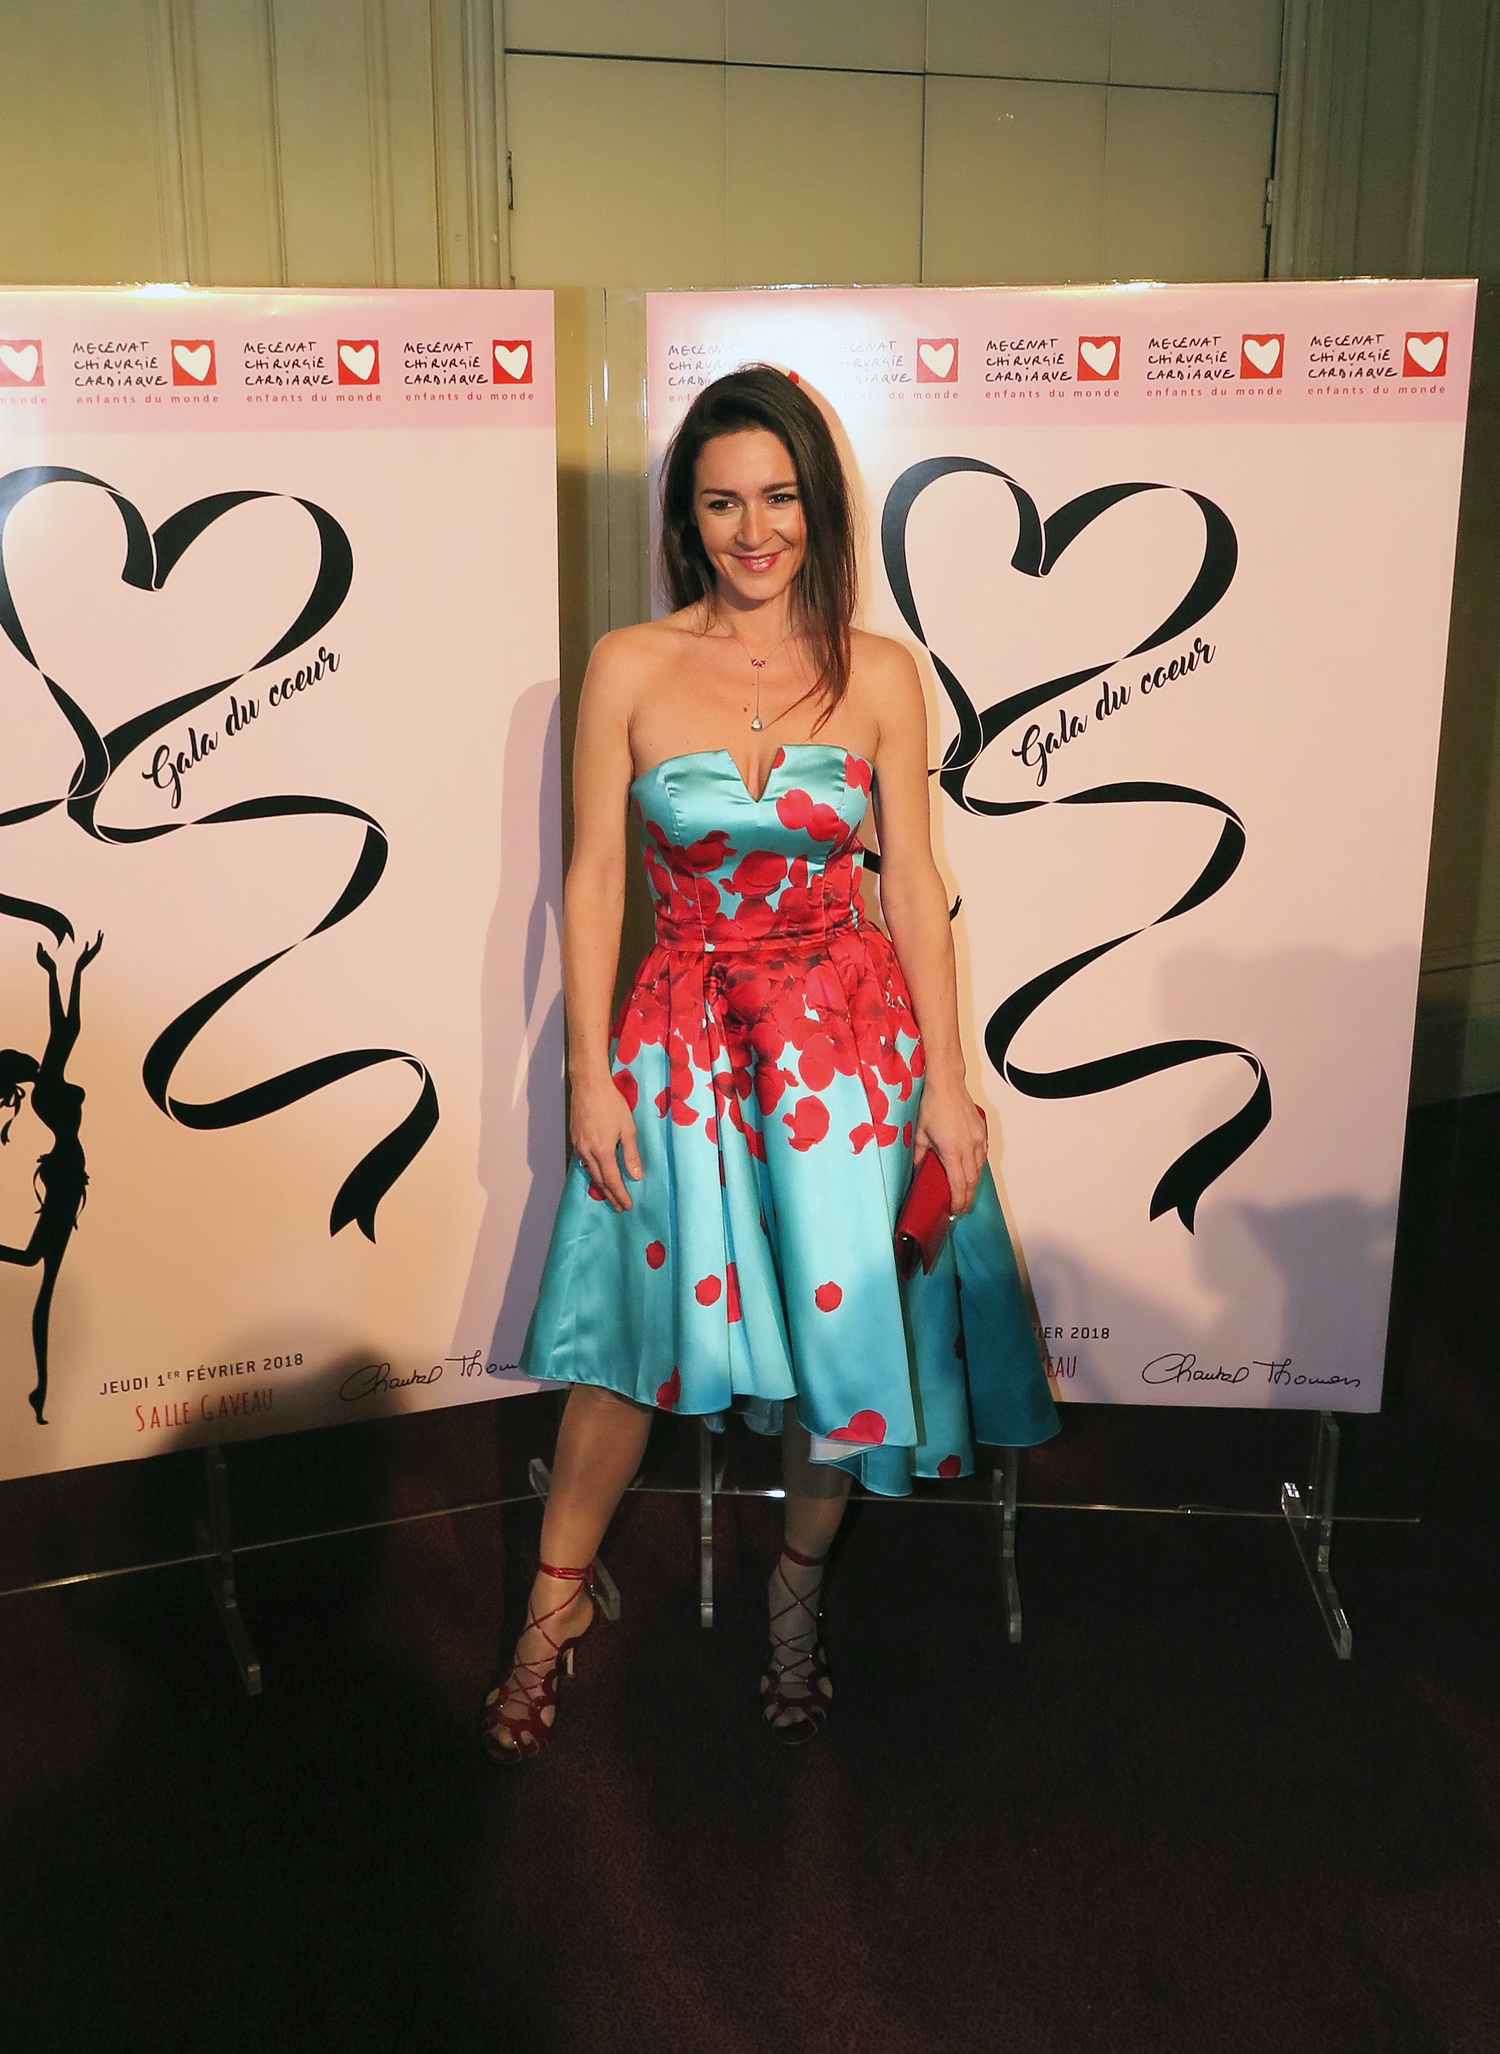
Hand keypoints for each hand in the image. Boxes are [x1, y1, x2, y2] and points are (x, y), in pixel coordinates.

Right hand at [570, 1074, 642, 1211]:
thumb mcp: (628, 1128)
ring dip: (600, 1186)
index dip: (620, 1195)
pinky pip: (583, 1162)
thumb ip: (631, 1154)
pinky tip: (597, 1174)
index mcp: (602, 1151)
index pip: (612, 1180)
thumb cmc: (612, 1104)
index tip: (627, 1206)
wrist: (589, 1085)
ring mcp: (578, 1146)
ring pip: (589, 1172)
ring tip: (609, 1195)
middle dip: (610, 1195)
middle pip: (599, 1180)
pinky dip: (592, 1172)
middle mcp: (587, 1152)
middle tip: (619, 1207)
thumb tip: (636, 1177)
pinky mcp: (575, 1139)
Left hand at [912, 1084, 987, 1215]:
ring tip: (965, 1192)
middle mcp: (969, 1147)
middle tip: (961, 1206)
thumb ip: (920, 1155)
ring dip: (973, 1182)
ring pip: (979, 1169)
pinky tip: (971, 1170)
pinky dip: (977, 1166)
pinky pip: (983, 1155)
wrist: (946, 1084)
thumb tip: (918, 1169)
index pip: (959, 1184)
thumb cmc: (932, 1105)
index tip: (955, 1209)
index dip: (958, 1200)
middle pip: (972, 1181)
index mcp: (952, 1150)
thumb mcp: (920, 1133)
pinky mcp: (982, 1131)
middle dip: (967, 1197)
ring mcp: (978, 1139)